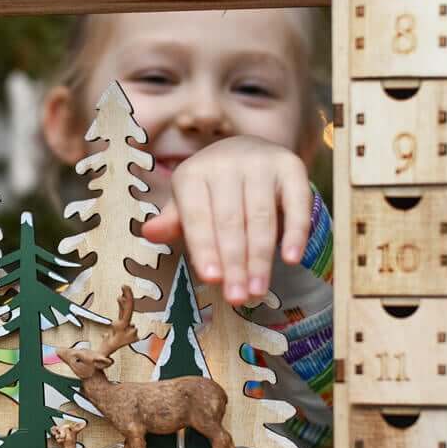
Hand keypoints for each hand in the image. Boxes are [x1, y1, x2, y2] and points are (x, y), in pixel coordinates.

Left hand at [141, 136, 311, 305]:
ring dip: (260, 257)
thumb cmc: (214, 189)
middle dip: (234, 263)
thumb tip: (149, 233)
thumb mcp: (189, 202)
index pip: (197, 216)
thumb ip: (174, 222)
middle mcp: (226, 163)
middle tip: (238, 297)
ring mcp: (261, 163)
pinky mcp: (292, 167)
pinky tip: (291, 258)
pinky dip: (295, 232)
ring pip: (261, 217)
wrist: (251, 150)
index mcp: (193, 174)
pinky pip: (297, 203)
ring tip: (258, 290)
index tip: (211, 279)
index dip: (204, 248)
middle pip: (230, 221)